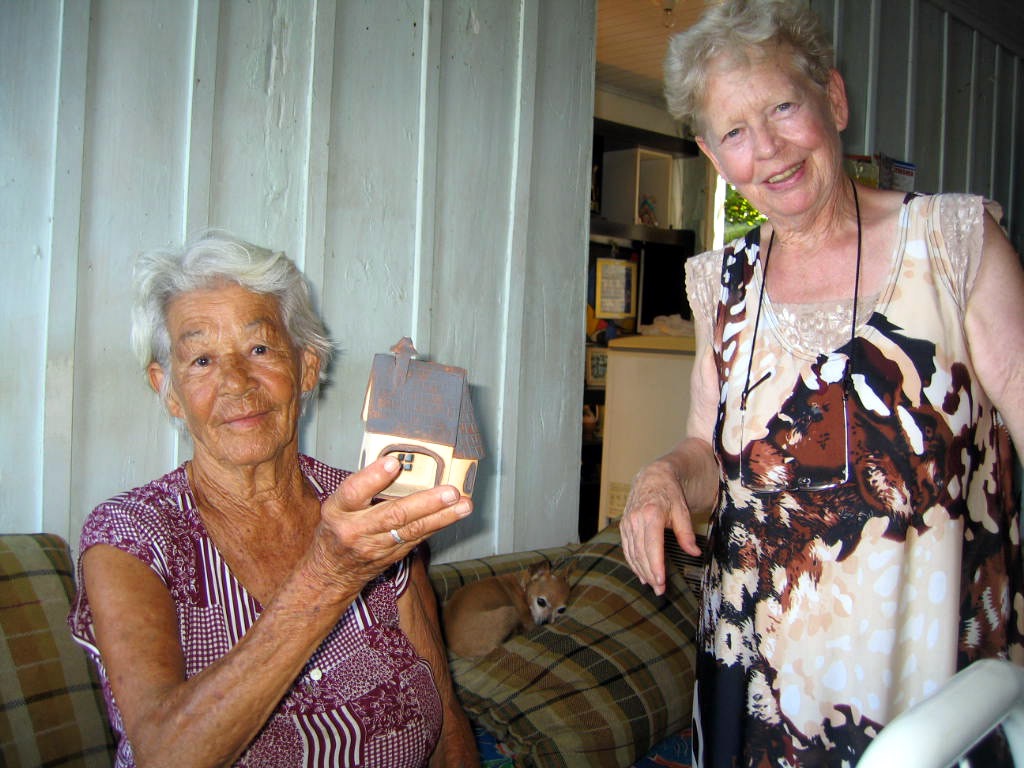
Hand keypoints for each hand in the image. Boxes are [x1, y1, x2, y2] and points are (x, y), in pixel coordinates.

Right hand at [308, 456, 471, 592]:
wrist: (332, 572)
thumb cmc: (337, 527)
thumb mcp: (338, 504)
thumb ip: (362, 485)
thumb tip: (397, 461)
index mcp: (338, 510)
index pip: (353, 492)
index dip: (373, 478)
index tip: (394, 463)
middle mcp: (357, 530)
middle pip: (392, 515)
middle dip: (425, 503)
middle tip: (450, 492)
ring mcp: (376, 546)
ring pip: (412, 531)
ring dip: (442, 517)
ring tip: (464, 505)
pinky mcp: (393, 555)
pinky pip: (418, 538)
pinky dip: (438, 524)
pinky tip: (455, 514)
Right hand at [619, 458, 699, 595]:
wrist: (652, 478)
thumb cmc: (670, 494)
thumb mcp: (682, 510)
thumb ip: (686, 532)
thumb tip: (694, 552)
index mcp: (651, 514)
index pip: (652, 545)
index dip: (655, 565)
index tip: (660, 581)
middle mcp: (635, 520)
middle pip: (641, 553)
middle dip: (650, 574)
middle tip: (660, 590)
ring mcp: (627, 524)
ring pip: (632, 553)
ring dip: (641, 572)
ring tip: (653, 586)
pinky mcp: (623, 527)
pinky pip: (627, 549)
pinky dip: (633, 563)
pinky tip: (641, 575)